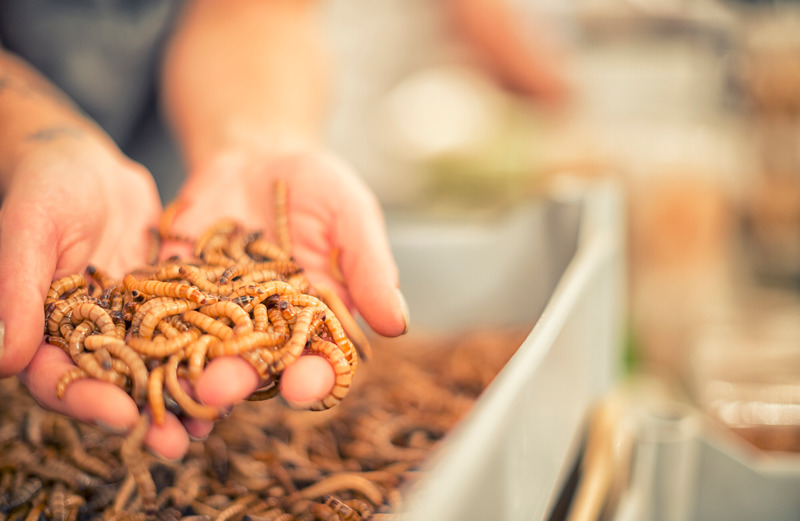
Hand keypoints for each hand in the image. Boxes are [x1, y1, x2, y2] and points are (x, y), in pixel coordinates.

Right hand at [0, 136, 181, 455]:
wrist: (87, 163)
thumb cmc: (45, 188)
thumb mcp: (30, 228)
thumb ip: (17, 288)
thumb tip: (4, 360)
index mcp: (46, 329)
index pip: (59, 376)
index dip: (86, 398)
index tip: (120, 415)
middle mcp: (90, 336)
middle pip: (114, 384)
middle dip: (145, 412)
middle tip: (177, 444)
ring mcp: (130, 322)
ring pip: (156, 366)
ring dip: (181, 395)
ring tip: (212, 422)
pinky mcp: (166, 305)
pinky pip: (187, 333)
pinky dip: (206, 353)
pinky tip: (236, 371)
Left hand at [162, 147, 407, 418]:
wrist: (257, 154)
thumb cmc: (317, 187)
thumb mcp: (351, 216)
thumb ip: (371, 267)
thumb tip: (397, 324)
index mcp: (316, 322)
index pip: (319, 362)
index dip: (314, 379)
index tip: (306, 384)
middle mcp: (267, 330)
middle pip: (256, 368)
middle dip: (241, 381)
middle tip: (223, 388)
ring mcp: (219, 316)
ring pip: (205, 354)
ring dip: (191, 371)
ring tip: (180, 379)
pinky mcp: (176, 295)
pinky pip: (163, 320)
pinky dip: (151, 337)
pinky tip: (139, 352)